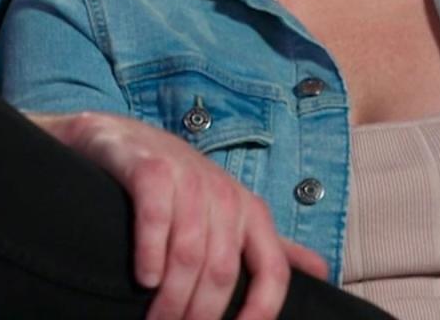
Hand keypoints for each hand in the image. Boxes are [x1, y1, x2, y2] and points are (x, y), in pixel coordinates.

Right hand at [28, 111, 327, 319]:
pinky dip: (150, 254)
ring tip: (154, 317)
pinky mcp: (150, 168)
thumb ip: (266, 244)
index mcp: (249, 209)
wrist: (117, 137)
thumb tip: (322, 272)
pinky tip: (143, 277)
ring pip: (188, 254)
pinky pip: (156, 221)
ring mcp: (187, 178)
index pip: (272, 271)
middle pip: (221, 272)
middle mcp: (223, 192)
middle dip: (198, 314)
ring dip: (170, 298)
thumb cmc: (175, 183)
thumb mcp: (224, 210)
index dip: (260, 312)